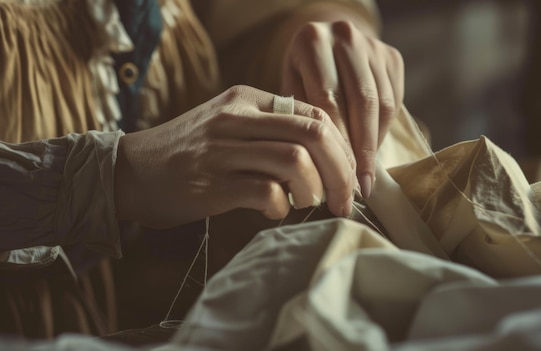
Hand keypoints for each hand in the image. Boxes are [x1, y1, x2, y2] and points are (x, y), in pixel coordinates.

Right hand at [114, 85, 355, 228]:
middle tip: (344, 198)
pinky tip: (275, 211)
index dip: (342, 146)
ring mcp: (223, 149)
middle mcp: (238, 117)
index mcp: (247, 98)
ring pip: (296, 159)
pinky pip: (265, 191)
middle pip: (314, 133)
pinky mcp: (212, 183)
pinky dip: (281, 205)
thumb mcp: (228, 124)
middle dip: (341, 170)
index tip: (348, 173)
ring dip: (315, 188)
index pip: (315, 113)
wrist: (130, 171)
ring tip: (309, 202)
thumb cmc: (188, 152)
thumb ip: (270, 131)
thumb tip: (323, 159)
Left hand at [280, 20, 403, 197]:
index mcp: (312, 42)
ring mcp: (372, 44)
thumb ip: (300, 119)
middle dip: (362, 150)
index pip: (329, 101)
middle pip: (362, 102)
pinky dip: (385, 129)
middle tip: (359, 185)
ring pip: (383, 103)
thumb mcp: (289, 90)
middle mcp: (345, 36)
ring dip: (376, 143)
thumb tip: (312, 170)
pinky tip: (373, 151)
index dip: (337, 143)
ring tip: (367, 175)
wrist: (324, 42)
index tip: (338, 177)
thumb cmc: (299, 76)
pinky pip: (395, 99)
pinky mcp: (392, 56)